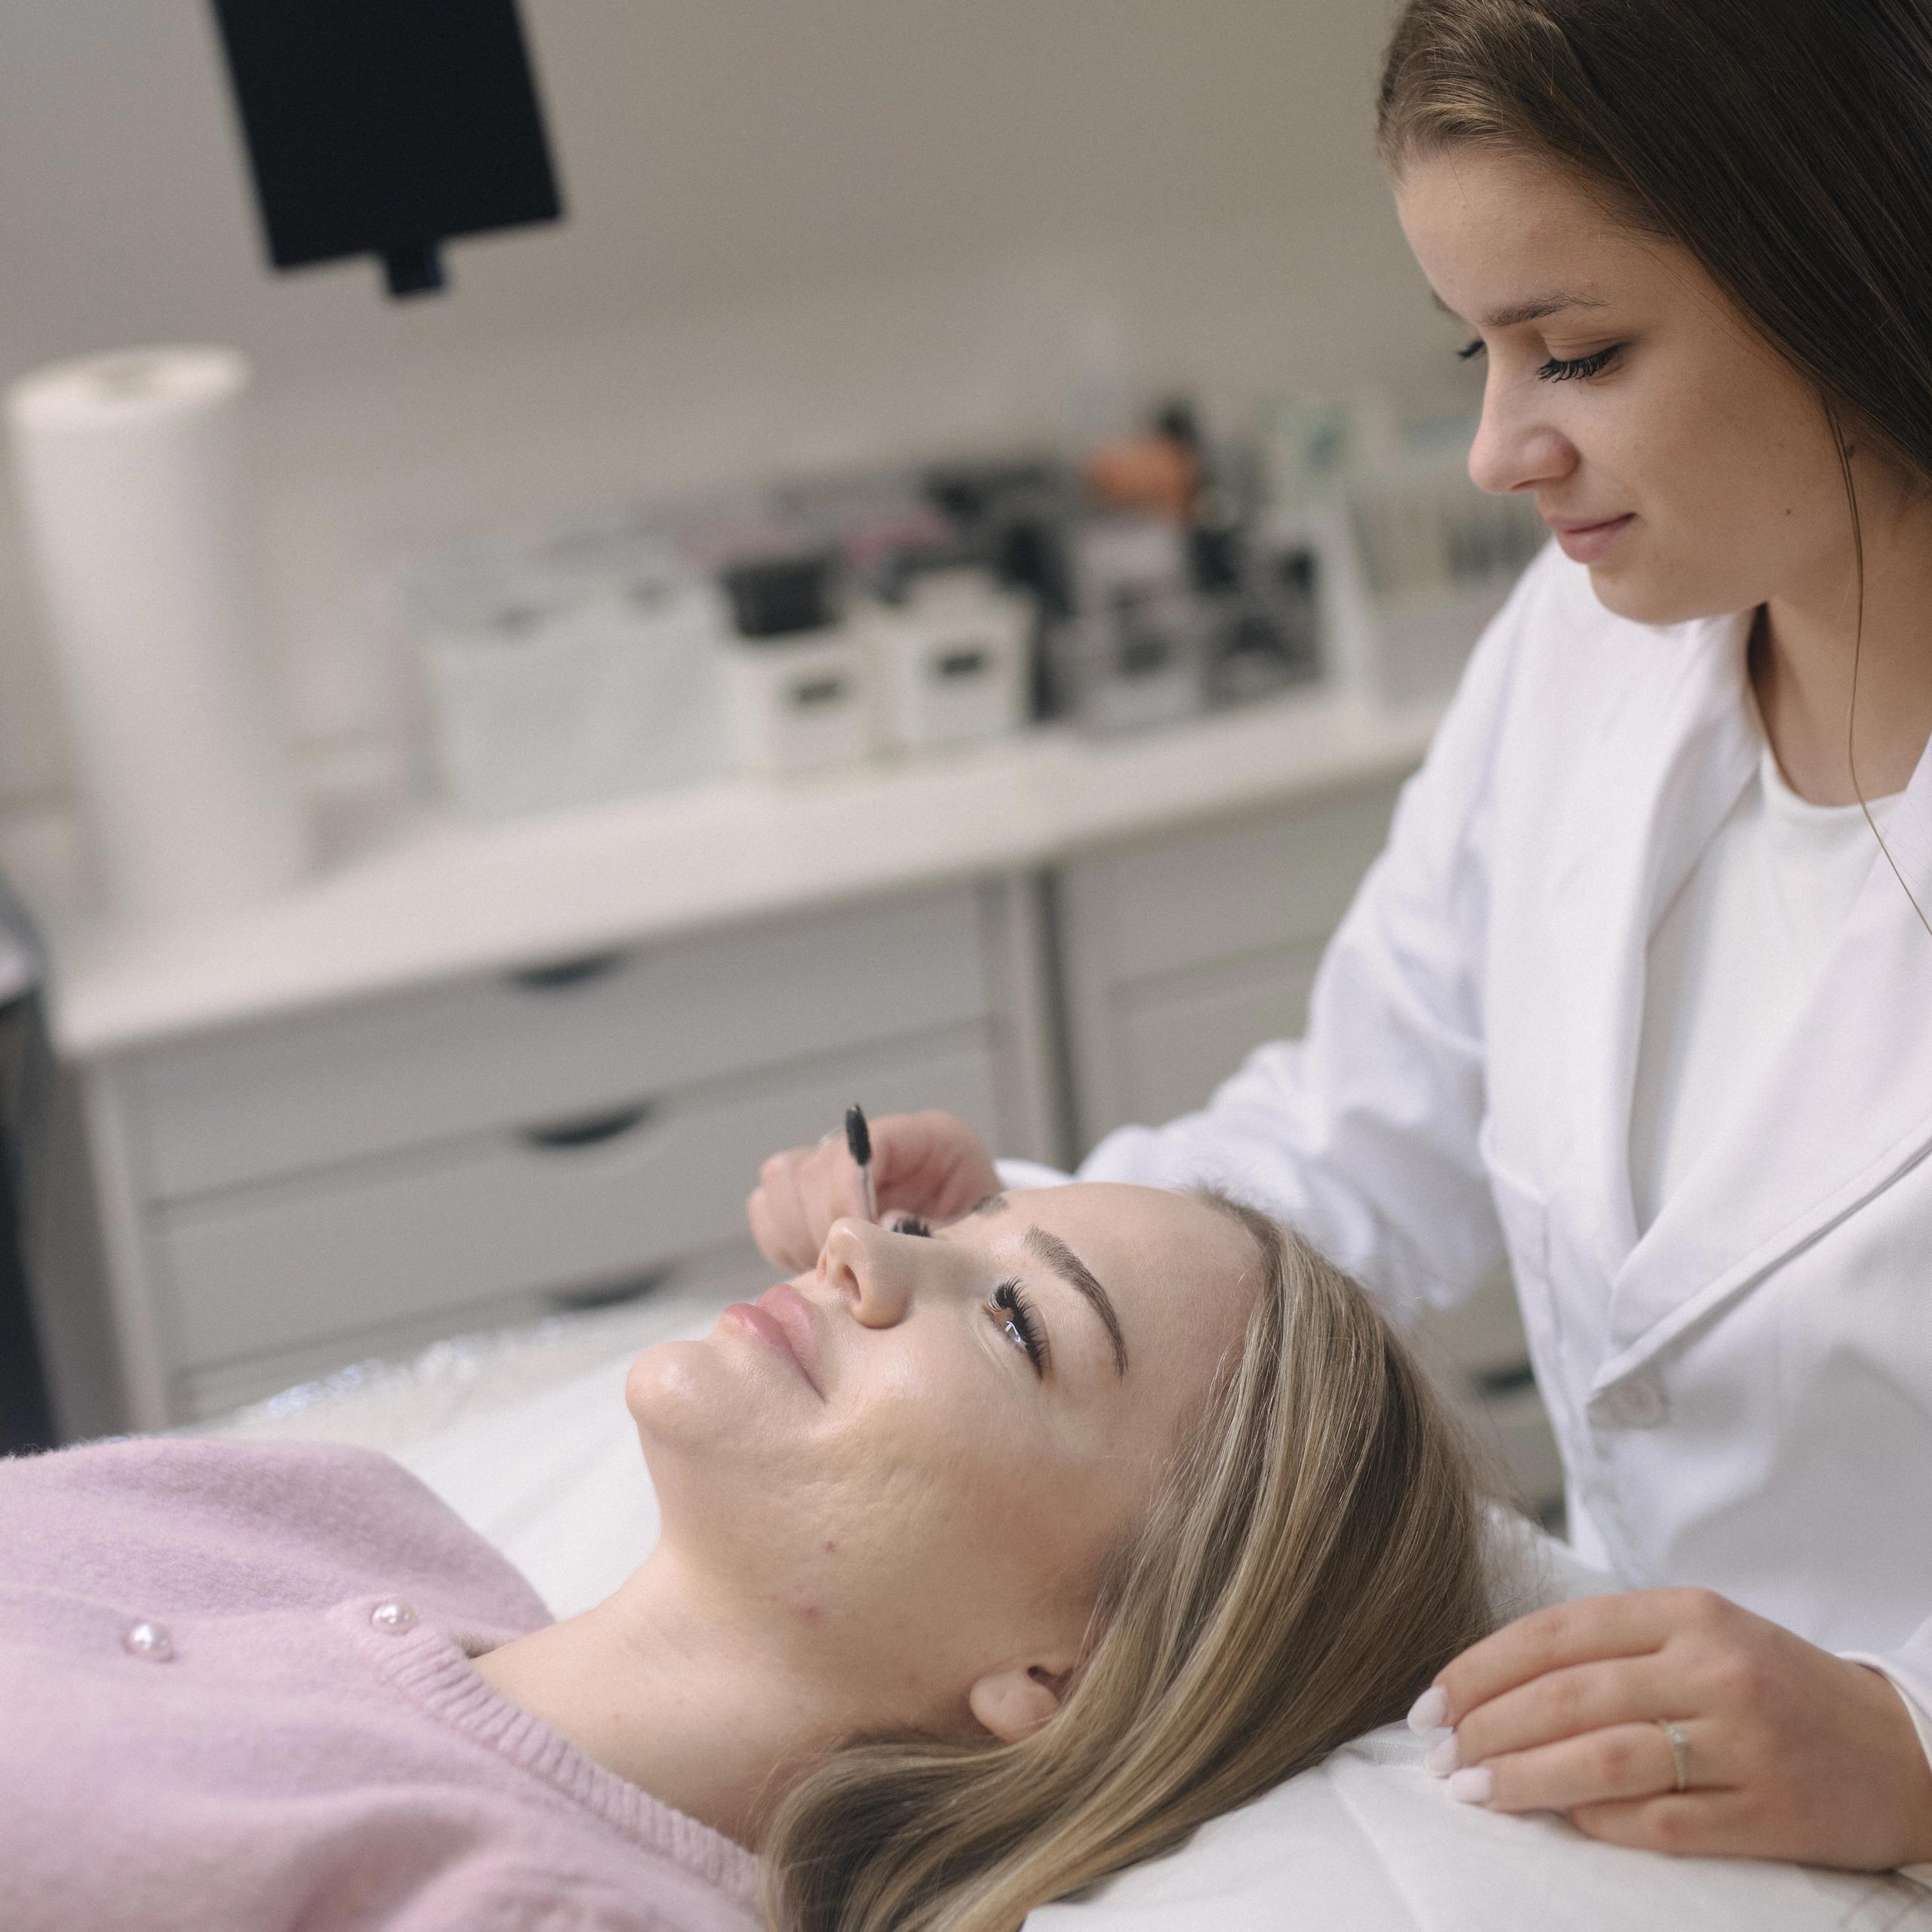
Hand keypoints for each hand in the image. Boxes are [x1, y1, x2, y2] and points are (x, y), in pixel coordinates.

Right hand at [746, 1109, 1001, 1271]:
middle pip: (809, 1168)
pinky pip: (768, 1209)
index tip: (852, 1249)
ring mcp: (834, 1163)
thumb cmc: (982, 1244)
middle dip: (820, 1227)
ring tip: (834, 1270)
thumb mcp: (975, 1236)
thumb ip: (934, 1233)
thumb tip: (880, 1233)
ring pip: (779, 1181)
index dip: (847, 1199)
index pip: (860, 1149)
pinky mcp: (809, 1194)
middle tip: (844, 1272)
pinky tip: (819, 1264)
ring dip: (797, 1235)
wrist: (976, 1254)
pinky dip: (784, 1242)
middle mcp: (873, 1143)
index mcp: (926, 1139)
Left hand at [1411, 1587, 1931, 1869]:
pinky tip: (1564, 1820)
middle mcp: (1714, 1667)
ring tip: (1474, 1790)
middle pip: (1569, 1696)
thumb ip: (1606, 1652)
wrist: (1900, 1748)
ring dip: (1526, 1777)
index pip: (1554, 1634)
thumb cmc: (1770, 1686)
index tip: (1429, 1703)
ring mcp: (1744, 1742)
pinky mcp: (1771, 1814)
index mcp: (1686, 1611)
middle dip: (1487, 1727)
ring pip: (1605, 1758)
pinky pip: (1662, 1823)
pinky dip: (1601, 1823)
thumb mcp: (1695, 1636)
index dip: (1480, 1670)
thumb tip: (1492, 1692)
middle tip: (1439, 1756)